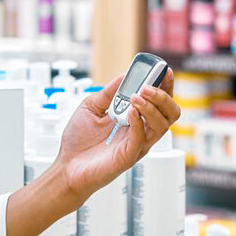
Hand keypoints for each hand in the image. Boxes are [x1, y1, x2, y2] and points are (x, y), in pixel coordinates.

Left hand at [54, 69, 179, 201]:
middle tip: (147, 87)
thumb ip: (109, 92)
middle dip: (163, 96)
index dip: (165, 86)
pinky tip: (130, 112)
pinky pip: (141, 138)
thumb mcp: (91, 106)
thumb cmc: (78, 141)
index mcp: (136, 119)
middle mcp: (141, 131)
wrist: (66, 165)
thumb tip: (124, 75)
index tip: (164, 70)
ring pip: (162, 125)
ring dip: (152, 107)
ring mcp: (137, 145)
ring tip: (136, 97)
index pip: (160, 101)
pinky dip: (138, 122)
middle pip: (170, 113)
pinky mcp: (129, 156)